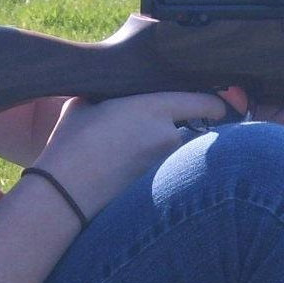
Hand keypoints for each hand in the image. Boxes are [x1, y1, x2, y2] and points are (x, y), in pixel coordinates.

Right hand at [34, 91, 228, 217]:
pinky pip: (169, 170)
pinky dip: (160, 169)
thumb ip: (113, 94)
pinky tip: (132, 170)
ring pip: (179, 152)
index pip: (205, 103)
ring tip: (135, 151)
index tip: (220, 106)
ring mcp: (165, 164)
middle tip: (165, 130)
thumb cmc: (71, 143)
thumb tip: (120, 91)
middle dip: (186, 128)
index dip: (217, 104)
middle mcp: (167, 136)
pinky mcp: (158, 186)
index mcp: (153, 108)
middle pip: (194, 129)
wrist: (63, 191)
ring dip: (168, 150)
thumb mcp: (85, 104)